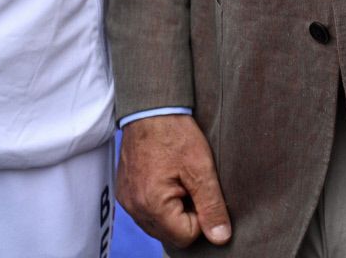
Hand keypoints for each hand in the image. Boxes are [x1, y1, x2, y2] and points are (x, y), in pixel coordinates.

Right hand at [117, 114, 231, 247]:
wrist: (150, 108)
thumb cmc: (175, 133)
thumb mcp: (201, 168)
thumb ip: (212, 206)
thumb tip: (220, 237)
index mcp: (152, 204)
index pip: (186, 236)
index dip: (200, 216)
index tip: (199, 189)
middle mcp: (134, 207)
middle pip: (170, 234)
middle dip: (186, 215)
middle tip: (190, 184)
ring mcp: (127, 201)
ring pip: (158, 225)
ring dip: (172, 210)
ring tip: (178, 179)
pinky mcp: (125, 193)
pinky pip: (146, 212)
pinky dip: (159, 203)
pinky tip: (166, 178)